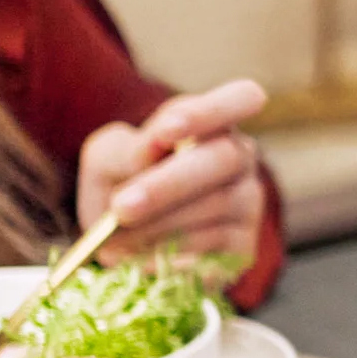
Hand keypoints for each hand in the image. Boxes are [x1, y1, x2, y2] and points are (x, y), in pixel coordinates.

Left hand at [76, 79, 268, 260]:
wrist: (128, 241)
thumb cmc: (122, 184)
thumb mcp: (108, 159)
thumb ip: (126, 150)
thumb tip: (153, 152)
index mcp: (213, 123)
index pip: (242, 98)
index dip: (211, 111)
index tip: (167, 130)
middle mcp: (241, 158)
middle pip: (223, 159)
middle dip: (168, 185)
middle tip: (121, 208)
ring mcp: (249, 204)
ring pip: (214, 208)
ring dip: (158, 225)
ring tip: (114, 239)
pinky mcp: (244, 248)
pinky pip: (213, 249)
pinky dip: (170, 256)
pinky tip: (141, 259)